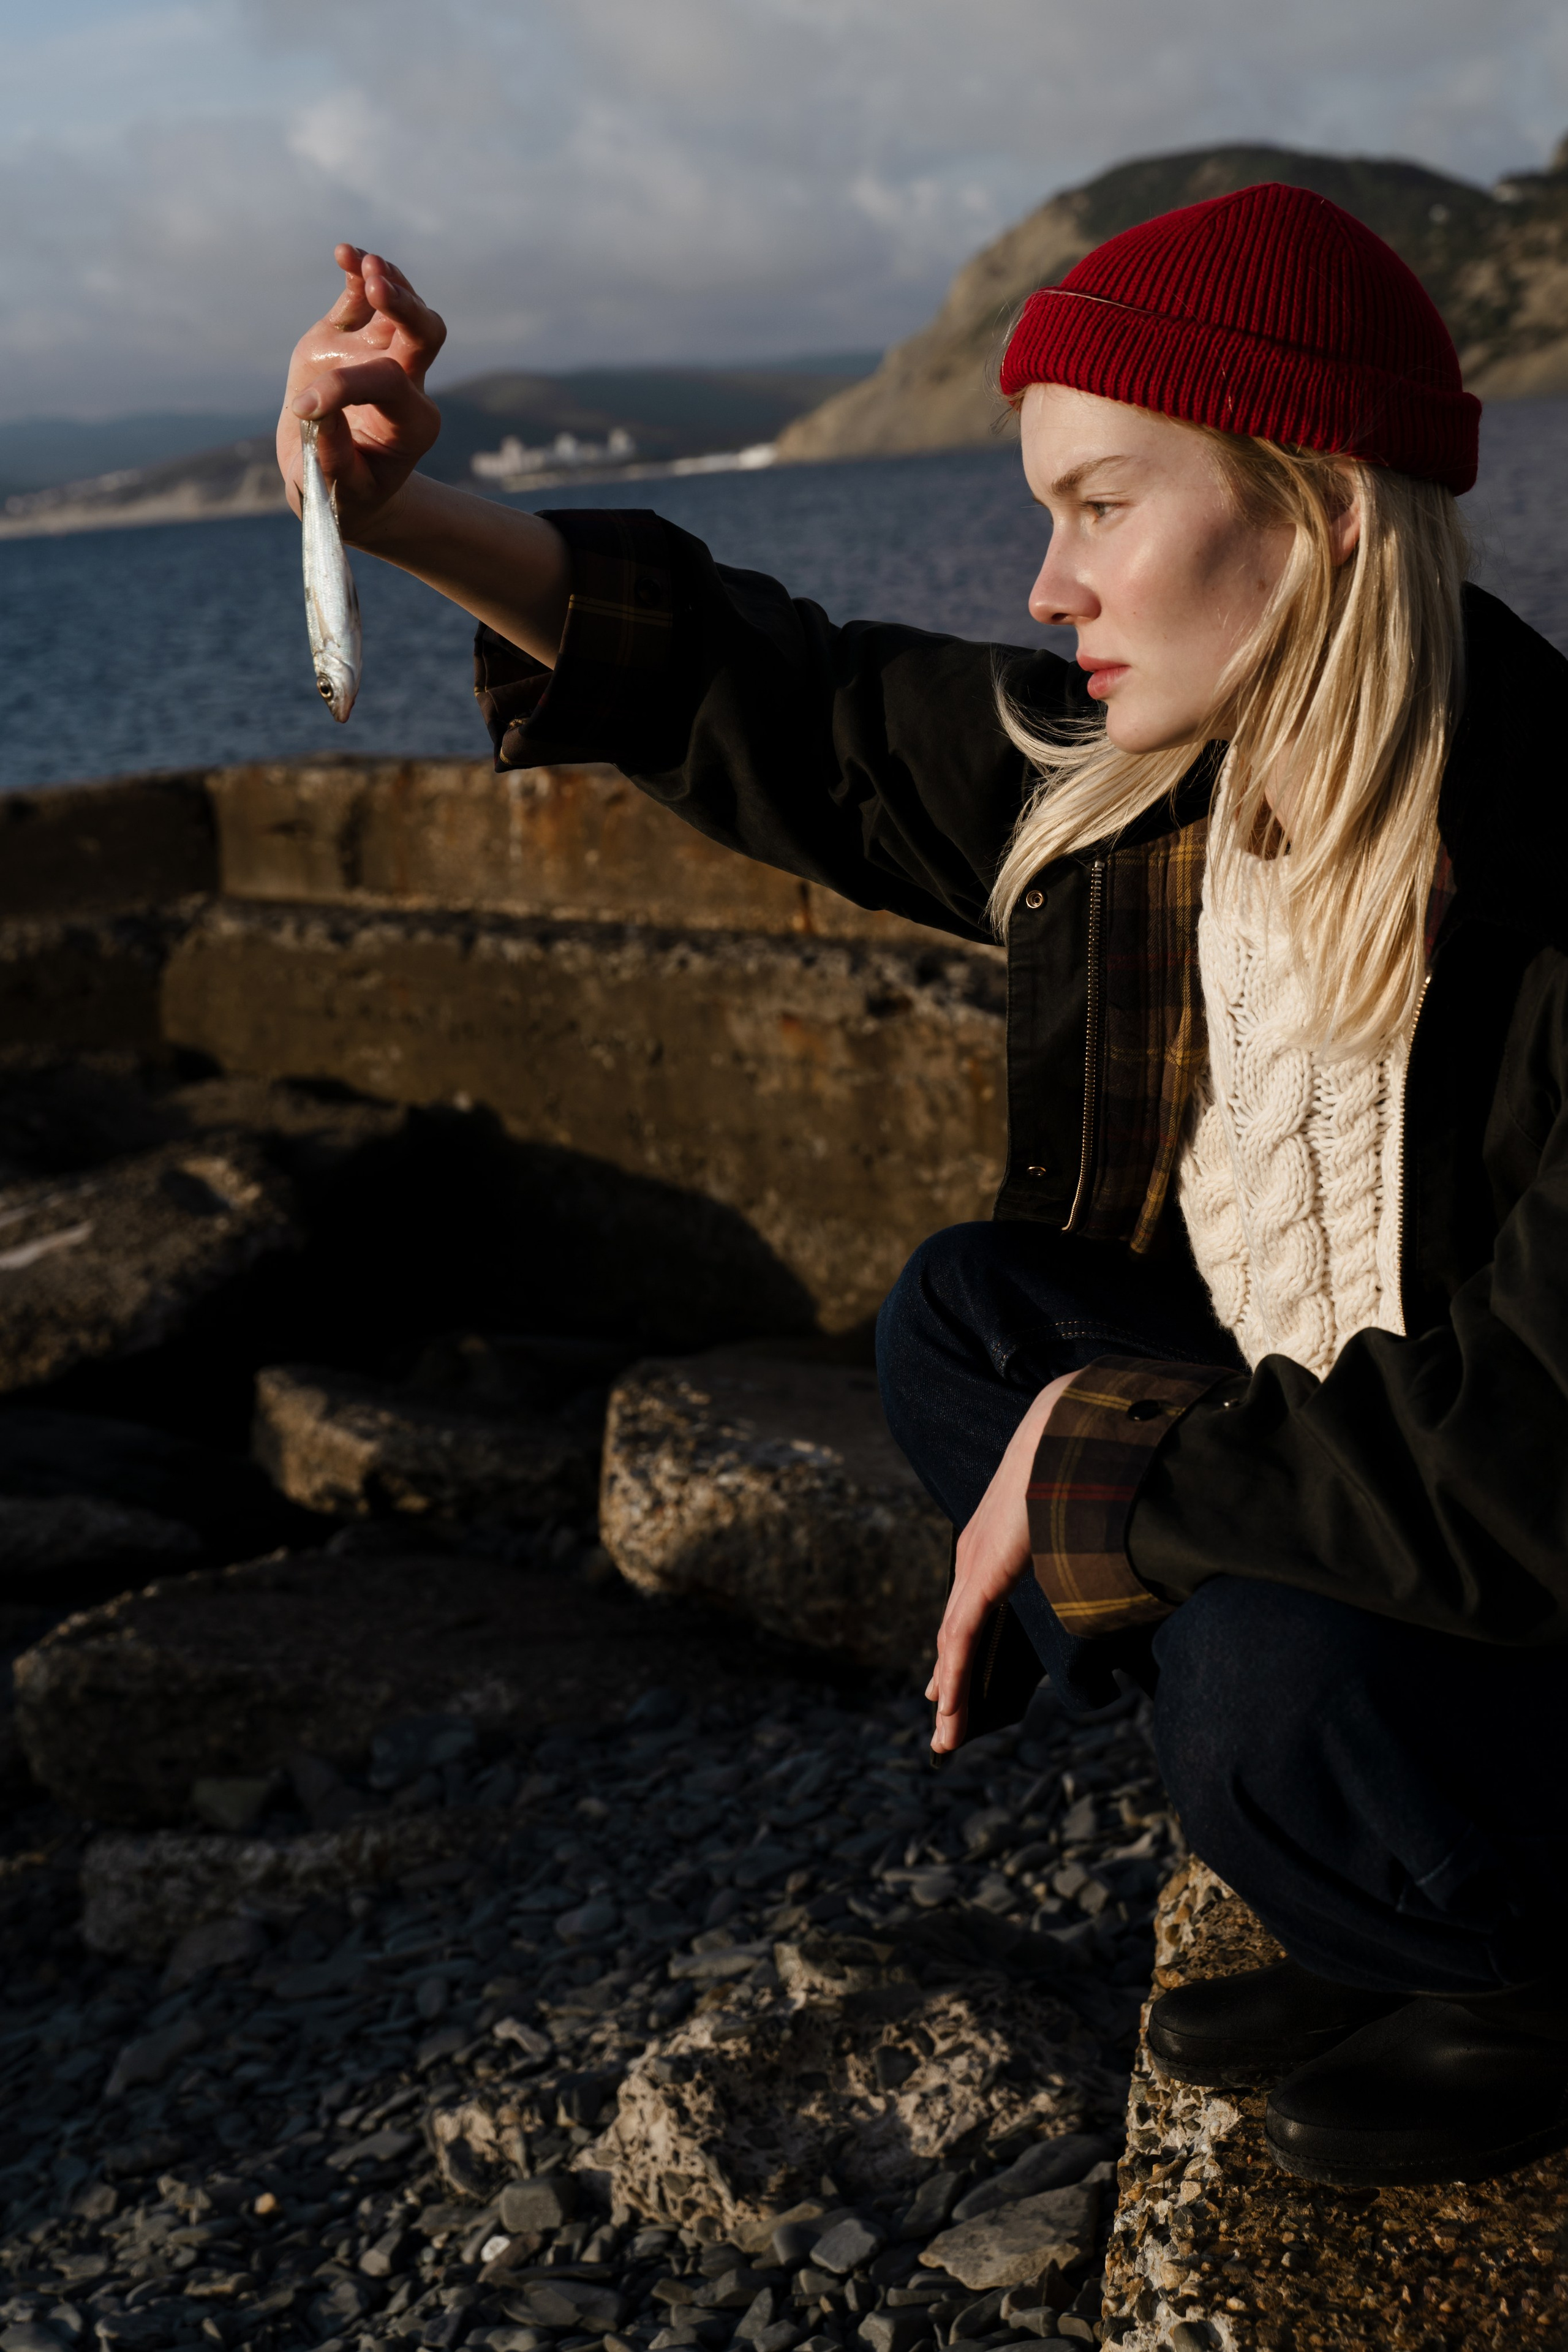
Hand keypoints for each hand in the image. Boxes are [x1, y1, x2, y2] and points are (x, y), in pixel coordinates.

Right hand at [277, 244, 445, 541]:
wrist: (336, 484)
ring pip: (402, 308)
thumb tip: (318, 411)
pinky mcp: (353, 338)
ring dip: (388, 280)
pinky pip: (364, 299)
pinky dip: (358, 273)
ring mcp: (381, 355)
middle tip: (380, 290)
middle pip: (425, 334)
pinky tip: (343, 254)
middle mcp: (407, 384)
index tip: (304, 407)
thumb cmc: (345, 495)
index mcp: (412, 425)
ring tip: (364, 263)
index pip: (388, 385)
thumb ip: (333, 458)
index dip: (344, 388)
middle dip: (406, 309)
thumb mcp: (340, 493)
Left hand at [927, 1370, 1076, 1754]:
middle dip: (951, 1685)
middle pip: (956, 1635)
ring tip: (946, 1736)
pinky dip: (954, 1672)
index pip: (970, 1611)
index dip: (961, 1653)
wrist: (1064, 1425)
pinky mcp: (981, 1571)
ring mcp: (973, 1564)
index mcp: (992, 1546)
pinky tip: (947, 1703)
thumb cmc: (1078, 1462)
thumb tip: (1112, 1555)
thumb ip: (1076, 1541)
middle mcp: (974, 1557)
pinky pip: (961, 1634)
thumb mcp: (1071, 1516)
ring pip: (954, 1643)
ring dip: (951, 1693)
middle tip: (946, 1728)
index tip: (951, 1687)